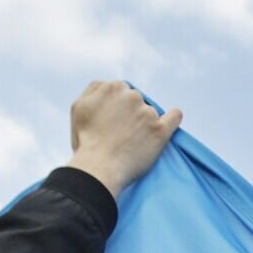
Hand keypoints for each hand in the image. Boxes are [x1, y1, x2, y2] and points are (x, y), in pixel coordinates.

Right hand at [66, 81, 182, 199]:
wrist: (99, 167)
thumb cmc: (86, 140)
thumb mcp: (79, 106)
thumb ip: (94, 90)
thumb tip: (107, 85)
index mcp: (112, 87)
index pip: (121, 92)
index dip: (117, 107)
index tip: (113, 121)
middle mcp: (132, 96)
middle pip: (136, 101)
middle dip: (130, 114)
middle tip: (120, 134)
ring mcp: (148, 113)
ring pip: (150, 112)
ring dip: (144, 123)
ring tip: (132, 142)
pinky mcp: (160, 131)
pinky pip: (174, 117)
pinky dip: (174, 117)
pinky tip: (173, 117)